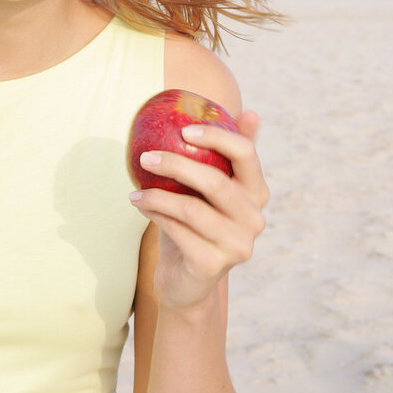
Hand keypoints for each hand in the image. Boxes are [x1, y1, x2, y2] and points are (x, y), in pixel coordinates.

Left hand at [129, 111, 267, 310]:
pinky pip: (177, 231)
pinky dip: (155, 215)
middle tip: (145, 156)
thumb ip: (228, 155)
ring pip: (191, 209)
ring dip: (157, 195)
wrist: (187, 280)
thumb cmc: (197, 224)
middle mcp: (255, 219)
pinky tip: (140, 206)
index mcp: (257, 193)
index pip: (246, 154)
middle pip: (215, 181)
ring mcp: (238, 245)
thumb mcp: (212, 188)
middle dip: (176, 164)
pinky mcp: (213, 265)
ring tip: (135, 190)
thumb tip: (250, 112)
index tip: (184, 130)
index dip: (217, 137)